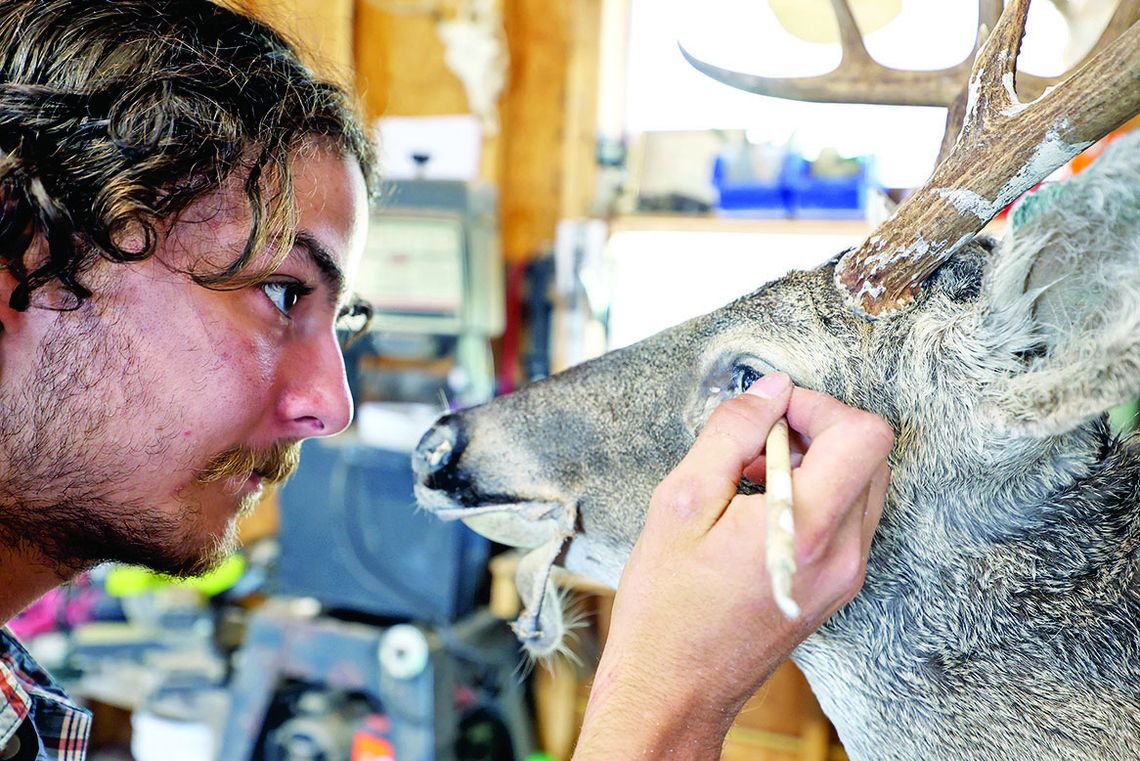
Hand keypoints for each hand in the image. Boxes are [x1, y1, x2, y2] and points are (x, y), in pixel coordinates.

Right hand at [574, 372, 892, 758]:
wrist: (674, 688)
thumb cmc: (667, 603)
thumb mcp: (680, 501)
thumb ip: (732, 434)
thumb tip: (771, 389)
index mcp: (806, 527)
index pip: (865, 435)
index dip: (819, 407)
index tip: (770, 415)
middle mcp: (843, 553)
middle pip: (871, 454)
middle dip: (816, 431)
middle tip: (756, 446)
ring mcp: (847, 575)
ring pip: (864, 484)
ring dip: (815, 462)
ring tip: (751, 479)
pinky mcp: (838, 587)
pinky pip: (848, 517)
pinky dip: (815, 495)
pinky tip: (760, 510)